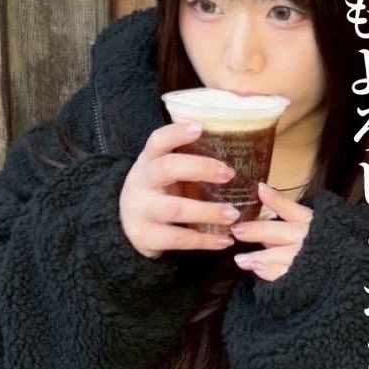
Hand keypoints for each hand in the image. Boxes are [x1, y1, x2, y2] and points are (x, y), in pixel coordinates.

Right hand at [118, 121, 241, 258]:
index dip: (176, 133)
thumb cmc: (160, 192)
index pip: (157, 141)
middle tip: (229, 174)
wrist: (129, 226)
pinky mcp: (145, 237)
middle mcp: (140, 182)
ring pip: (175, 209)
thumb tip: (238, 149)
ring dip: (208, 211)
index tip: (199, 128)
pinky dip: (205, 240)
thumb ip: (189, 162)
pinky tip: (225, 240)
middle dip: (200, 168)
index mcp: (147, 161)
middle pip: (167, 168)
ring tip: (233, 215)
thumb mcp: (165, 172)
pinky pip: (178, 239)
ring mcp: (140, 211)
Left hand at [228, 182, 313, 281]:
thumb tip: (259, 208)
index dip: (276, 200)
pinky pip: (286, 274)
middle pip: (280, 232)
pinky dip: (271, 272)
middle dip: (258, 231)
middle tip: (237, 230)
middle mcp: (306, 238)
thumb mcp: (307, 223)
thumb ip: (284, 217)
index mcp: (308, 221)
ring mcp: (305, 258)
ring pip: (281, 255)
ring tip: (240, 259)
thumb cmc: (319, 239)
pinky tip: (256, 270)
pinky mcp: (303, 276)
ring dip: (260, 257)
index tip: (260, 189)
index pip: (290, 208)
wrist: (339, 264)